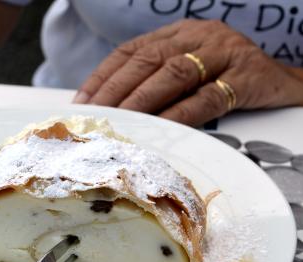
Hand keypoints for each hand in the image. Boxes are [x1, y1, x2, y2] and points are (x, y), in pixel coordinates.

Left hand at [73, 19, 302, 126]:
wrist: (281, 81)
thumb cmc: (224, 78)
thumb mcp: (188, 69)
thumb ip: (155, 80)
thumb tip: (110, 107)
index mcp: (179, 33)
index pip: (131, 51)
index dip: (103, 75)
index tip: (82, 100)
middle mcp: (198, 36)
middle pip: (147, 60)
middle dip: (115, 89)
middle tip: (95, 115)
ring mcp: (224, 54)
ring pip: (174, 74)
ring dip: (142, 100)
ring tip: (120, 121)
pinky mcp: (246, 78)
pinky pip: (207, 98)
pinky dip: (180, 115)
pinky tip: (160, 129)